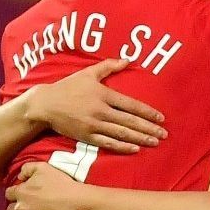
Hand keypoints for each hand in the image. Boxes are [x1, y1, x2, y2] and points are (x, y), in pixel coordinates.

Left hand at [4, 162, 82, 209]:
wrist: (73, 204)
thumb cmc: (59, 184)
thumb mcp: (42, 167)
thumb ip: (27, 168)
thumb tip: (19, 176)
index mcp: (20, 192)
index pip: (9, 193)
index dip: (14, 193)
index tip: (20, 194)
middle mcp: (19, 208)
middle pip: (9, 209)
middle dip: (14, 207)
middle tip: (21, 206)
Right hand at [25, 58, 165, 152]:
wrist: (46, 104)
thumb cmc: (68, 87)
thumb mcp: (88, 73)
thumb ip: (108, 66)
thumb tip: (127, 60)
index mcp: (103, 94)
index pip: (130, 104)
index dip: (147, 112)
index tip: (161, 118)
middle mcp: (101, 110)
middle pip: (130, 121)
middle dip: (149, 128)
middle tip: (164, 134)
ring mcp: (94, 125)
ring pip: (121, 133)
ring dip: (140, 138)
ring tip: (154, 142)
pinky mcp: (86, 136)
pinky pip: (108, 143)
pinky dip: (122, 146)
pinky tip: (134, 148)